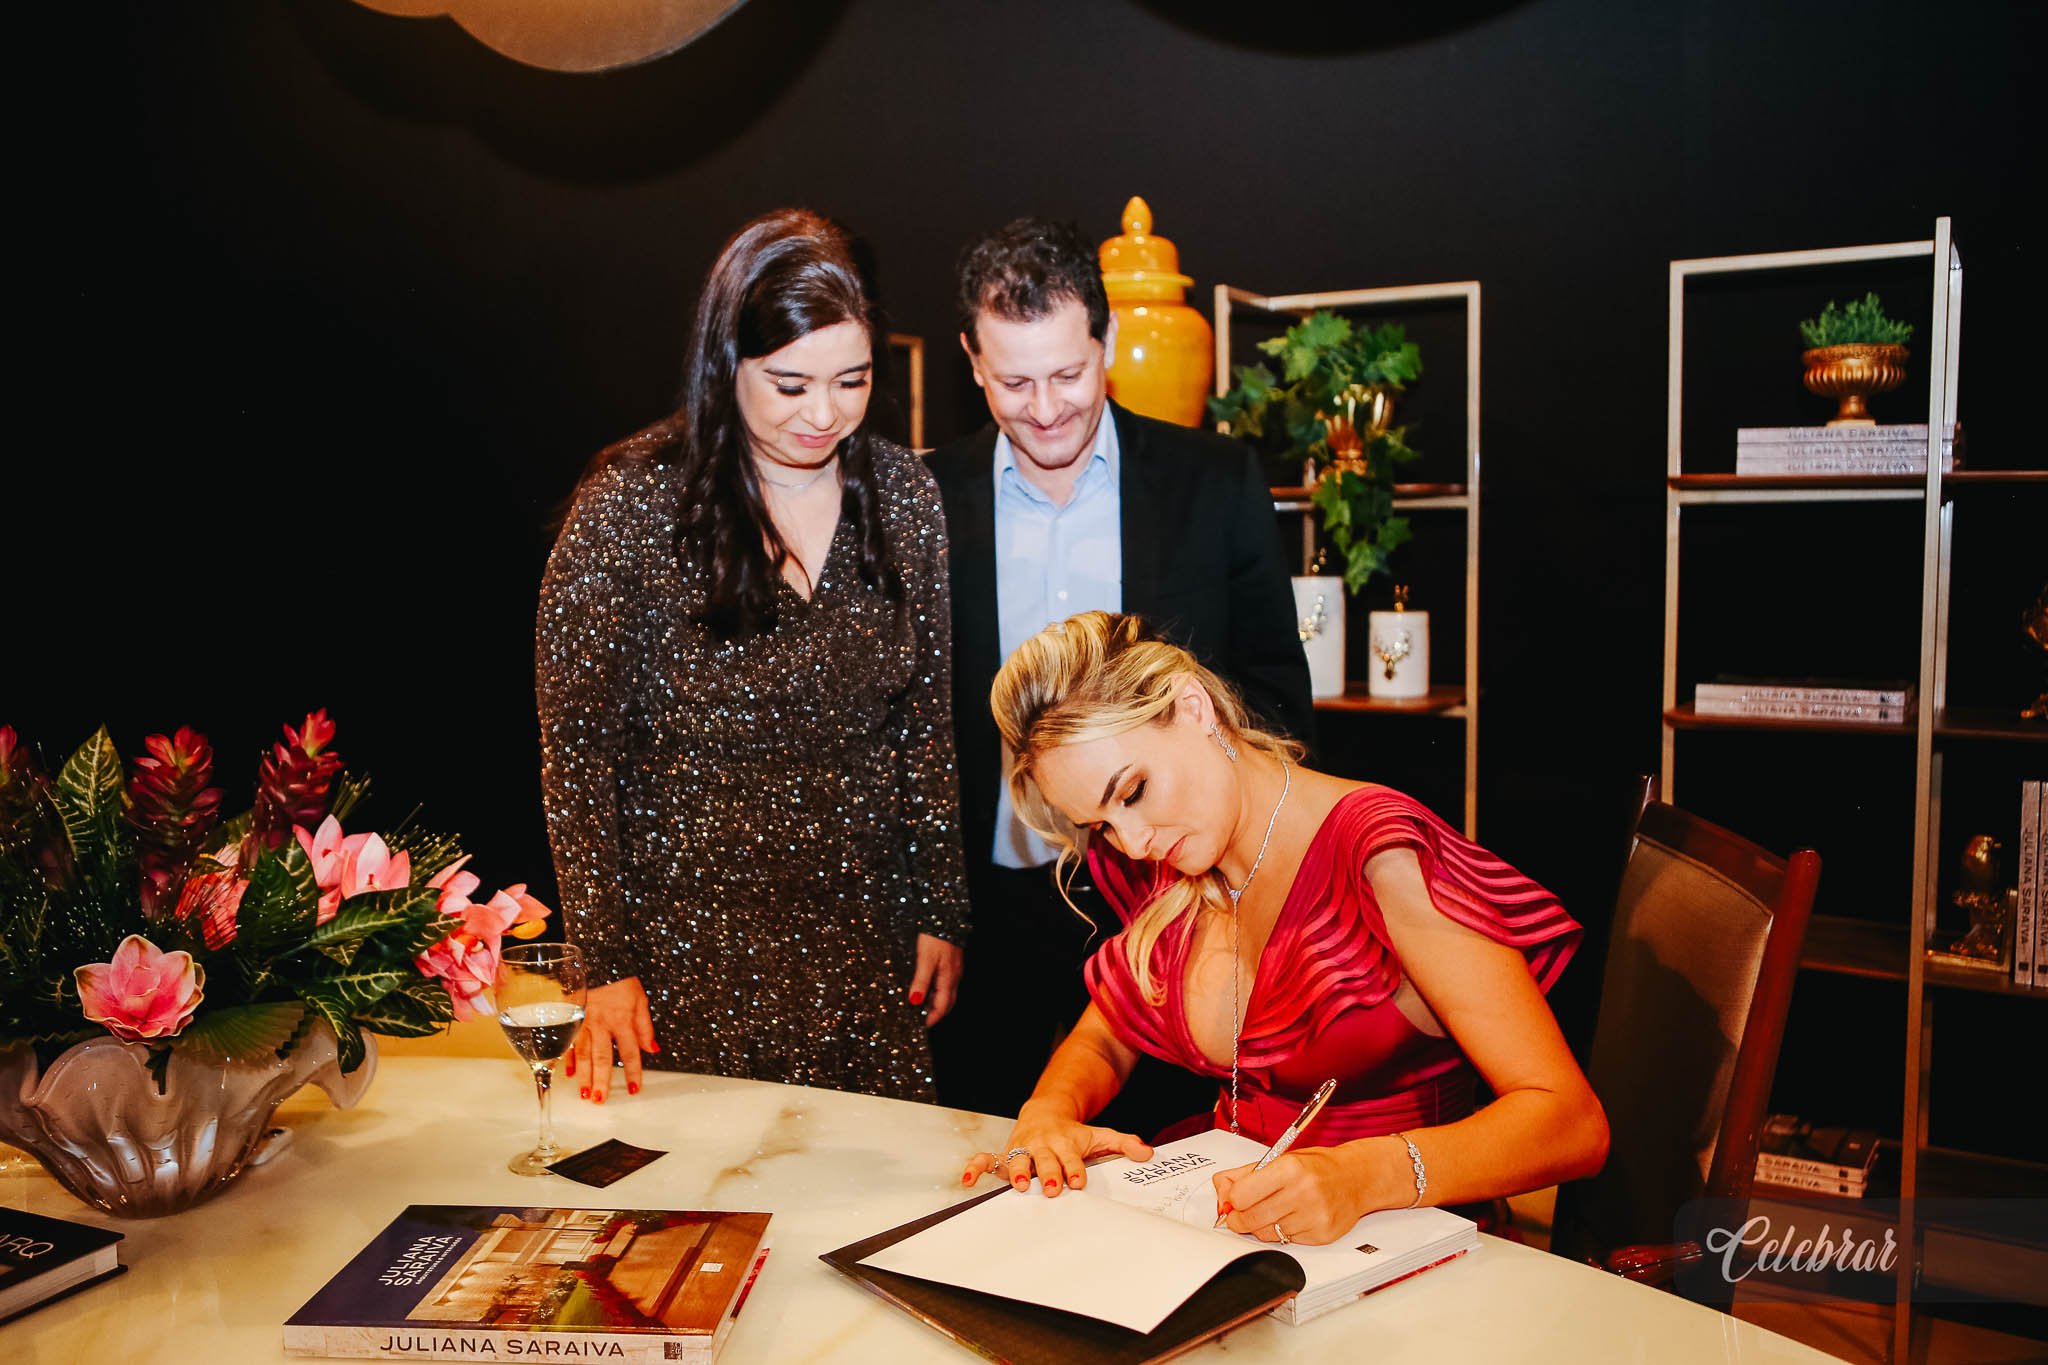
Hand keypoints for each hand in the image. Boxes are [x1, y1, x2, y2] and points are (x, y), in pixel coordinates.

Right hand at [566, 976, 654, 1103]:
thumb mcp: (640, 998)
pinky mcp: (571, 1018)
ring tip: (584, 1094)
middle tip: (600, 1100)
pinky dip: (568, 1059)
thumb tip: (652, 1049)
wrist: (597, 958)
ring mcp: (584, 1021)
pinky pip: (569, 1042)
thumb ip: (645, 1026)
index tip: (632, 1090)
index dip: (632, 1072)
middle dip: (601, 1080)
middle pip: (602, 1057)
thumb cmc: (621, 978)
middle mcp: (602, 1024)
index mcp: (622, 1019)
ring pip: (583, 1053)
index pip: (629, 1052)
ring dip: (584, 1075)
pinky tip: (569, 1074)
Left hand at [910, 933, 962, 1025]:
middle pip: (947, 1002)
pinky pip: (945, 982)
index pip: (942, 1006)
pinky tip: (927, 985)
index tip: (923, 1025)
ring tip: (921, 1004)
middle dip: (936, 1012)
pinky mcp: (951, 962)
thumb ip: (920, 981)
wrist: (945, 916)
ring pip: (947, 992)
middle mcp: (954, 977)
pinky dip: (936, 989)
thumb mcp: (925, 960)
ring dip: (935, 1000)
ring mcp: (954, 969)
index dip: (933, 1017)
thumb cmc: (935, 938)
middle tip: (922, 1018)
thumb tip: (915, 1001)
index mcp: (948, 979)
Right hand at [961, 1099, 1151, 1196]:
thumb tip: (1148, 1153)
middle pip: (1043, 1159)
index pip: (1071, 1156)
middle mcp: (1041, 1145)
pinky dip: (975, 1168)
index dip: (1074, 1168)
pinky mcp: (1003, 1154)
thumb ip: (1123, 1143)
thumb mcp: (1100, 1135)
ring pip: (1015, 1158)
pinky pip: (985, 1159)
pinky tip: (968, 1181)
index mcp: (1064, 1142)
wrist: (1046, 1113)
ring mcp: (1020, 1149)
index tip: (1079, 1181)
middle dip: (1047, 1172)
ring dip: (1015, 1171)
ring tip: (1018, 1186)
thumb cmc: (1074, 1134)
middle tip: (1051, 1188)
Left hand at [1213, 1147, 1366, 1245]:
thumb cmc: (1318, 1167)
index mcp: (1289, 1168)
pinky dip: (1283, 1233)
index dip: (1231, 1201)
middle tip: (1240, 1214)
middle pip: (1250, 1219)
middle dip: (1239, 1219)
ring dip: (1263, 1226)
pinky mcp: (1321, 1235)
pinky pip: (1287, 1242)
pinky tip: (1293, 1218)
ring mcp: (1313, 1216)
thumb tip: (1221, 1190)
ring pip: (1267, 1234)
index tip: (1231, 1201)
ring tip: (1274, 1211)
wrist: (1357, 1178)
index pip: (1241, 1195)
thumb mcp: (1280, 1159)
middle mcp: (1302, 1192)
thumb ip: (1245, 1174)